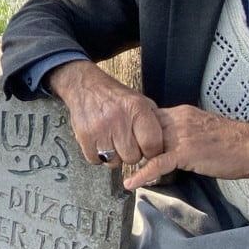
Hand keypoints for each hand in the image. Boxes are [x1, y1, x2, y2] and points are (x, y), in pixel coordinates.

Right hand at [46, 60, 162, 166]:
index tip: (147, 149)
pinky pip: (96, 160)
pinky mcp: (85, 136)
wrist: (84, 85)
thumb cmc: (115, 95)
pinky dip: (98, 156)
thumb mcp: (139, 100)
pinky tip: (100, 142)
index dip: (151, 151)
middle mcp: (119, 119)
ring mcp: (100, 129)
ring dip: (114, 156)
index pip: (152, 145)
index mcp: (136, 108)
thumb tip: (164, 143)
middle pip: (133, 157)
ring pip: (114, 162)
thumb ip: (152, 120)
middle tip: (127, 142)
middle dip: (132, 154)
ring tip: (112, 142)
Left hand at [123, 105, 248, 189]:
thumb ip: (182, 131)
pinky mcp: (186, 152)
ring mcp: (181, 136)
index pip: (149, 118)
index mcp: (181, 113)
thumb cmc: (233, 140)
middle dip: (131, 144)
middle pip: (143, 130)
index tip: (126, 140)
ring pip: (148, 145)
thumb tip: (168, 143)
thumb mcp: (201, 128)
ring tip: (120, 170)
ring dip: (134, 159)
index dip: (136, 131)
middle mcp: (177, 120)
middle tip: (118, 158)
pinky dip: (143, 174)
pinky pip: (158, 163)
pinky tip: (132, 183)